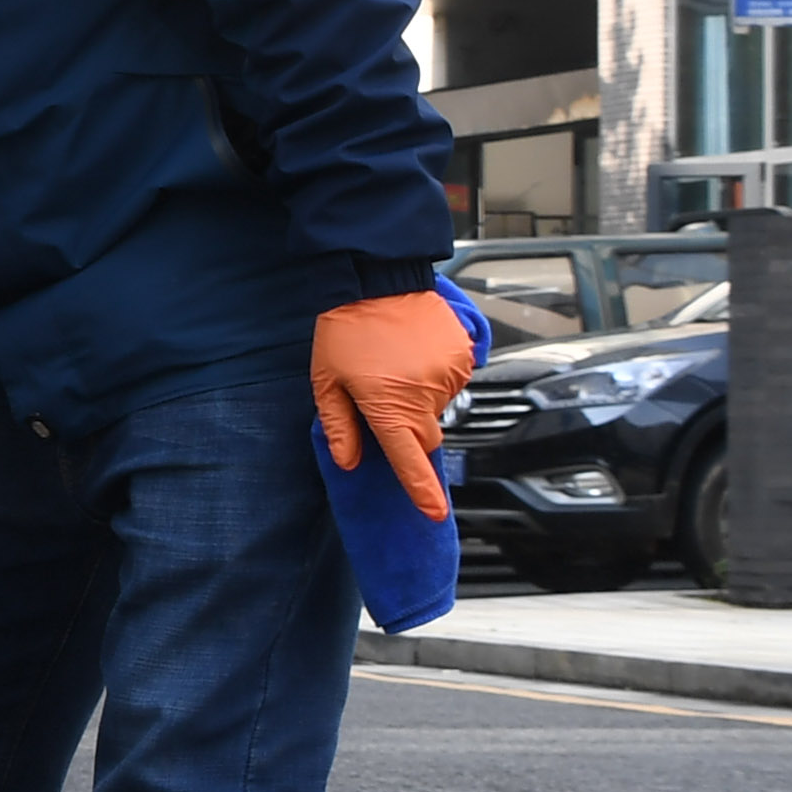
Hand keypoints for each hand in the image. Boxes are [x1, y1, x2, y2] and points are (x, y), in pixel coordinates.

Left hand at [313, 289, 475, 523]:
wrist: (377, 278)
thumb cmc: (345, 330)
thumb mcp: (326, 380)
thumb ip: (340, 425)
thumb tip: (349, 462)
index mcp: (389, 407)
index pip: (409, 460)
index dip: (421, 490)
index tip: (434, 513)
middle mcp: (426, 396)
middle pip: (425, 435)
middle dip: (407, 428)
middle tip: (383, 394)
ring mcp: (450, 374)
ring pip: (438, 404)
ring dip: (419, 395)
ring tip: (395, 361)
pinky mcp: (465, 354)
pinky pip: (452, 379)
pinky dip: (434, 374)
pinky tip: (413, 350)